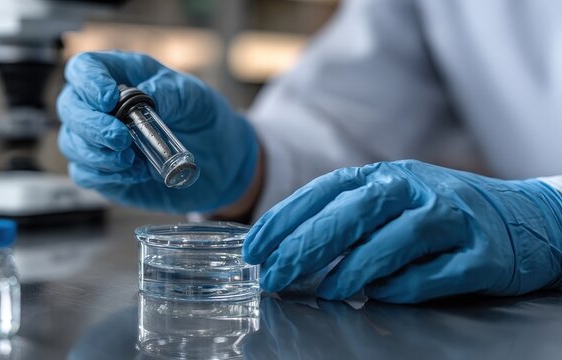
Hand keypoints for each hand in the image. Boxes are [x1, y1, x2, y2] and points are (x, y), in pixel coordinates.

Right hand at [57, 51, 258, 212]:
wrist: (220, 160)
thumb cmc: (203, 117)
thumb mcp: (195, 97)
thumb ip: (171, 92)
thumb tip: (147, 94)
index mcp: (121, 75)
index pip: (84, 68)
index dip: (88, 83)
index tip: (108, 100)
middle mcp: (102, 106)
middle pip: (69, 107)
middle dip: (90, 125)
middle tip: (121, 139)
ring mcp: (99, 139)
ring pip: (71, 143)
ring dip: (96, 154)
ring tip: (130, 160)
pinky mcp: (103, 170)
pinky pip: (84, 173)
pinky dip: (105, 175)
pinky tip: (134, 173)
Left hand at [243, 160, 561, 302]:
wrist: (529, 217)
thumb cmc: (441, 212)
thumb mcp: (392, 200)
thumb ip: (346, 217)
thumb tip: (287, 249)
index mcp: (386, 174)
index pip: (324, 191)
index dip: (285, 220)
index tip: (255, 249)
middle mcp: (416, 188)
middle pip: (353, 212)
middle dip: (307, 246)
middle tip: (275, 276)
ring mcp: (452, 217)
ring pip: (394, 239)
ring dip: (354, 268)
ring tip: (326, 291)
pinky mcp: (481, 253)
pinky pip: (436, 272)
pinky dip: (405, 286)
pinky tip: (381, 296)